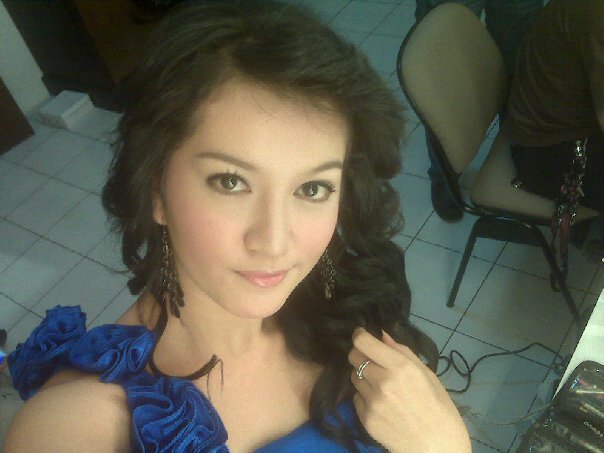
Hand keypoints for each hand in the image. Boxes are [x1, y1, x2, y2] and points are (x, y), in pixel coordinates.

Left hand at [348, 327, 469, 452]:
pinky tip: (381, 404)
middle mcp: (382, 382)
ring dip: (363, 377)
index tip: (361, 335)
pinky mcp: (365, 419)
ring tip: (381, 387)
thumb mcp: (429, 375)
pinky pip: (356, 398)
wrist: (438, 449)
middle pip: (354, 357)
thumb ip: (403, 352)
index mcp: (401, 367)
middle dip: (361, 355)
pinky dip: (364, 397)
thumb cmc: (440, 410)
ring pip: (354, 377)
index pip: (363, 342)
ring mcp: (372, 401)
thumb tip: (382, 335)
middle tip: (373, 362)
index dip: (359, 336)